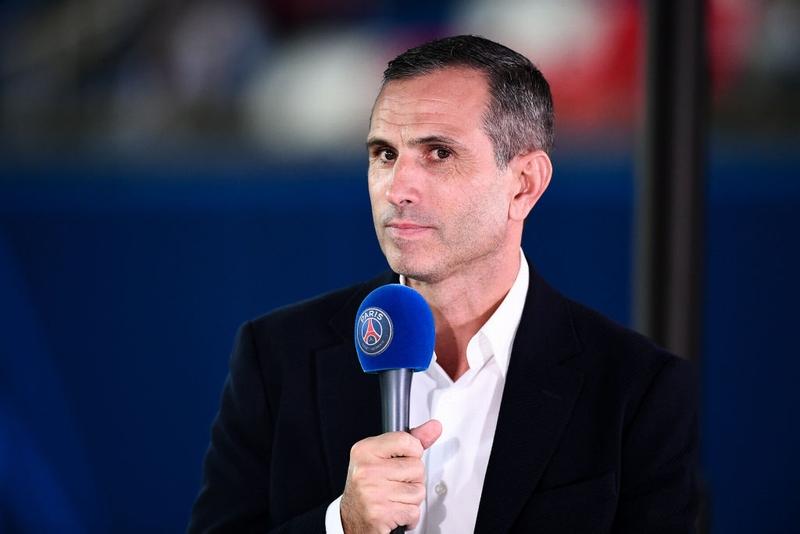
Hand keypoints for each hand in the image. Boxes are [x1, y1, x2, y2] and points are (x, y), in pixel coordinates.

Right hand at [340, 419, 441, 533]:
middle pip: (417, 467)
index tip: (406, 458)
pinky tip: (395, 510)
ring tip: (395, 497)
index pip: (405, 440)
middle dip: (413, 478)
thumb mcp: (383, 457)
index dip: (413, 451)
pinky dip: (409, 515)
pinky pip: (414, 512)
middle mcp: (366, 470)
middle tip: (395, 483)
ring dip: (412, 498)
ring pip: (418, 491)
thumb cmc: (369, 484)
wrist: (352, 517)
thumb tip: (434, 427)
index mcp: (365, 450)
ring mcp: (372, 492)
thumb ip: (410, 440)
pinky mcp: (380, 514)